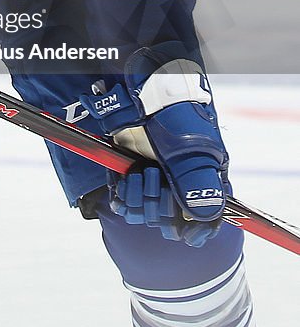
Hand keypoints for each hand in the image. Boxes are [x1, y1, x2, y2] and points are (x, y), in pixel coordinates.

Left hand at [80, 53, 228, 246]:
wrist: (143, 90)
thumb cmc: (175, 116)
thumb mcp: (192, 150)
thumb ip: (199, 185)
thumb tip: (204, 217)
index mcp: (201, 178)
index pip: (204, 218)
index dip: (197, 231)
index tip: (188, 236)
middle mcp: (177, 182)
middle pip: (169, 219)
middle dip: (159, 207)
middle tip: (155, 179)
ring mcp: (152, 177)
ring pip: (145, 213)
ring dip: (139, 200)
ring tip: (138, 177)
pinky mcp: (129, 172)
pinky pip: (123, 200)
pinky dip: (122, 197)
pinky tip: (124, 183)